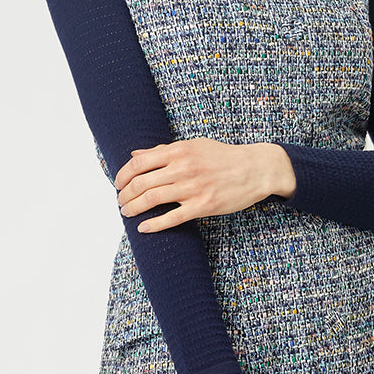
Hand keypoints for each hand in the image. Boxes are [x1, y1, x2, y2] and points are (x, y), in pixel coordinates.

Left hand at [114, 138, 293, 232]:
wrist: (255, 168)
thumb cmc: (224, 157)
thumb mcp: (194, 146)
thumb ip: (164, 151)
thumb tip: (135, 155)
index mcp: (179, 151)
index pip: (138, 163)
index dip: (122, 176)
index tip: (118, 184)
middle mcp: (183, 168)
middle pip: (141, 183)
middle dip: (125, 195)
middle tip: (120, 201)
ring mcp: (193, 188)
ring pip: (152, 200)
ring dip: (134, 208)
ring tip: (127, 212)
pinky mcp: (203, 206)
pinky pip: (172, 218)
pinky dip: (154, 224)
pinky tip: (143, 227)